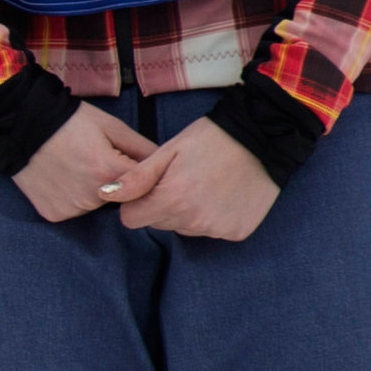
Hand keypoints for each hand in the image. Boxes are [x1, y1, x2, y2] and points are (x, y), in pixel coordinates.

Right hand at [11, 102, 159, 224]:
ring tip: (76, 167)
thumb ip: (144, 148)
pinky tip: (62, 178)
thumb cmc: (70, 121)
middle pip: (120, 197)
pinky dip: (72, 197)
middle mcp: (92, 196)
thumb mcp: (112, 127)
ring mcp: (71, 208)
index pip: (143, 185)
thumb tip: (167, 165)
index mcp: (110, 172)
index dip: (137, 171)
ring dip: (94, 192)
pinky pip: (74, 209)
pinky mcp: (54, 214)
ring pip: (97, 205)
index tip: (124, 158)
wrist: (21, 126)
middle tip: (94, 158)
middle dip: (115, 182)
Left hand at [108, 119, 279, 242]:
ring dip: (187, 212)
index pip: (131, 219)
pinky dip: (213, 216)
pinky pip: (211, 230)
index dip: (137, 202)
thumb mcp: (169, 151)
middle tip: (183, 180)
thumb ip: (137, 178)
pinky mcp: (236, 232)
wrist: (265, 138)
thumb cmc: (212, 139)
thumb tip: (106, 195)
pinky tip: (223, 195)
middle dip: (162, 205)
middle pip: (158, 224)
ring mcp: (216, 229)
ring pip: (184, 228)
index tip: (152, 186)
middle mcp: (193, 221)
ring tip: (205, 185)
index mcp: (171, 199)